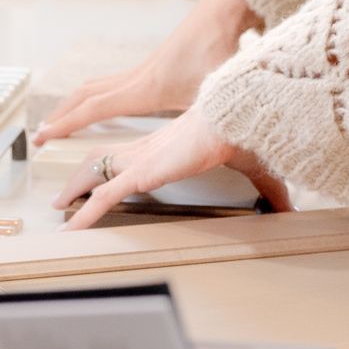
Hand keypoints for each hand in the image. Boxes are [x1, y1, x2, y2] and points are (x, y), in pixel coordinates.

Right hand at [34, 0, 259, 145]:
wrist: (220, 14)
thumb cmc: (220, 51)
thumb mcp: (216, 92)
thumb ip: (208, 116)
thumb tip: (210, 134)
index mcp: (146, 88)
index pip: (95, 108)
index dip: (66, 124)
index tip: (43, 136)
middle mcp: (136, 77)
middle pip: (84, 95)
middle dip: (59, 116)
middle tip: (39, 135)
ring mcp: (140, 71)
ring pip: (93, 87)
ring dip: (72, 105)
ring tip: (57, 122)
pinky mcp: (148, 68)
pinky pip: (108, 85)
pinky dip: (90, 97)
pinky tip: (93, 107)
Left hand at [51, 105, 291, 229]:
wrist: (235, 119)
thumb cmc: (243, 135)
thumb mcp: (253, 169)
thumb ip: (266, 191)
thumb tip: (289, 208)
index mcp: (167, 146)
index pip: (131, 157)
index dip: (114, 167)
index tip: (104, 179)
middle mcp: (147, 150)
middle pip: (104, 161)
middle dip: (82, 178)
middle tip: (65, 196)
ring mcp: (140, 161)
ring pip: (95, 175)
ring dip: (75, 192)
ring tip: (59, 211)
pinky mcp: (139, 172)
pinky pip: (103, 196)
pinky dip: (84, 213)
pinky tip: (71, 229)